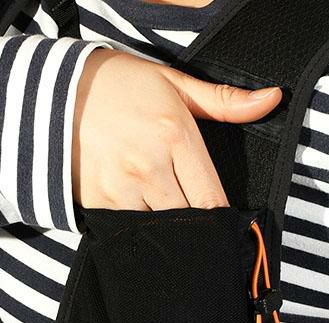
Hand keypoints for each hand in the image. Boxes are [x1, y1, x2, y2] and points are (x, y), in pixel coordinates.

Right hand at [72, 47, 281, 210]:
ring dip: (168, 231)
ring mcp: (122, 187)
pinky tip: (143, 218)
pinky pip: (130, 230)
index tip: (224, 225)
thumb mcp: (174, 84)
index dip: (222, 218)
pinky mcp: (99, 202)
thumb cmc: (121, 86)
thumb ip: (224, 101)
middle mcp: (150, 166)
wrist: (56, 93)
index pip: (212, 198)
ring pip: (161, 230)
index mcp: (175, 136)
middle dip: (197, 229)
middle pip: (189, 220)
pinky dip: (141, 229)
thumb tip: (272, 100)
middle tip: (198, 228)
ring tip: (169, 221)